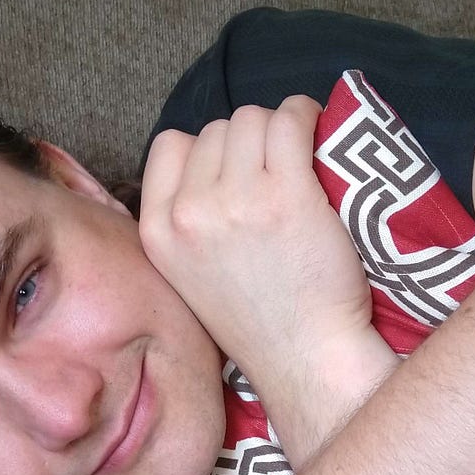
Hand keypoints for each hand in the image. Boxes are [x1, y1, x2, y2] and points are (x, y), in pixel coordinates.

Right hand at [140, 97, 394, 463]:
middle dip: (248, 143)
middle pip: (216, 129)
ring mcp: (237, 201)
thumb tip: (214, 156)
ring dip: (279, 129)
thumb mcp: (187, 273)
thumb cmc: (258, 320)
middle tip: (275, 175)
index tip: (236, 173)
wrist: (304, 357)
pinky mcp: (287, 194)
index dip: (207, 151)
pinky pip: (291, 120)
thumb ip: (185, 218)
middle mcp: (189, 212)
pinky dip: (306, 116)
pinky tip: (318, 133)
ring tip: (299, 160)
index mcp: (157, 232)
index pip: (170, 145)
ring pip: (252, 119)